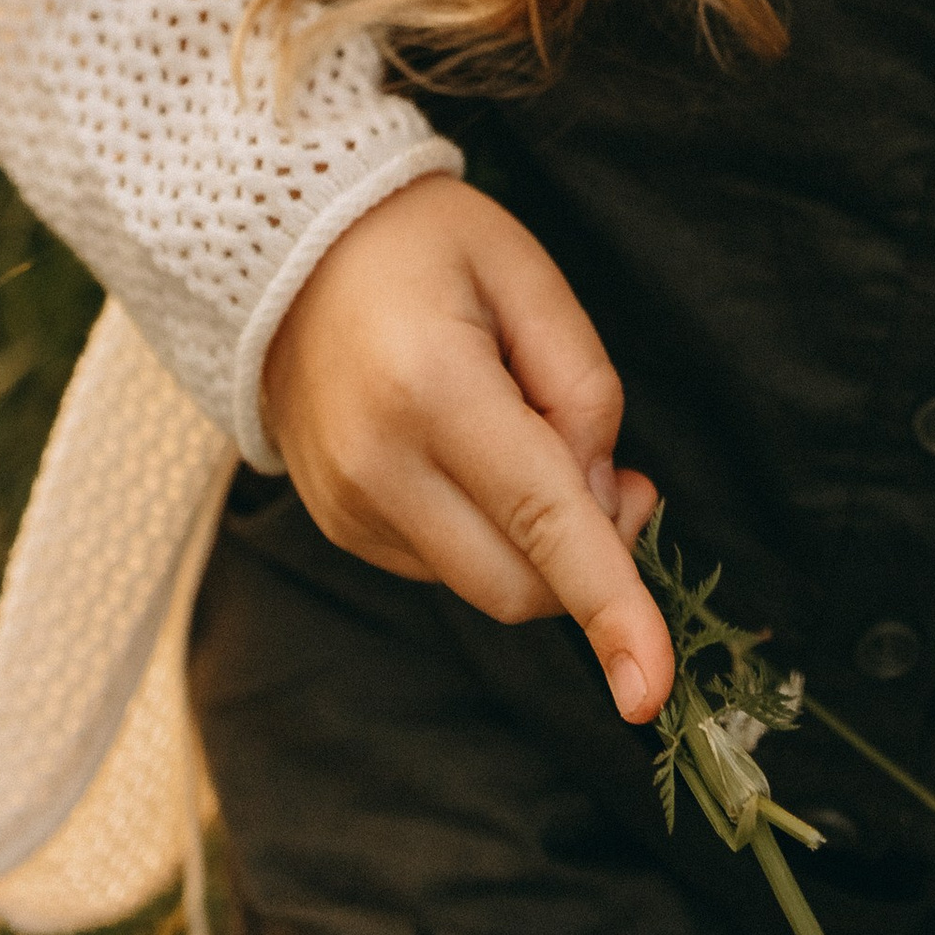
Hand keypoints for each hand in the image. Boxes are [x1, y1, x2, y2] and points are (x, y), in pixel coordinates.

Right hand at [261, 173, 674, 721]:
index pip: (542, 520)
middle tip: (621, 476)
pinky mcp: (340, 525)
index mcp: (432, 388)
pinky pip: (445, 565)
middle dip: (592, 560)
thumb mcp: (526, 275)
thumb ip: (585, 388)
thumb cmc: (422, 245)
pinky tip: (472, 452)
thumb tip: (606, 504)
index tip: (649, 689)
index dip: (609, 604)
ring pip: (484, 584)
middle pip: (519, 583)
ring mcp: (348, 506)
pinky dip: (488, 531)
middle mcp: (378, 466)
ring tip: (523, 431)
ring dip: (536, 543)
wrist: (285, 246)